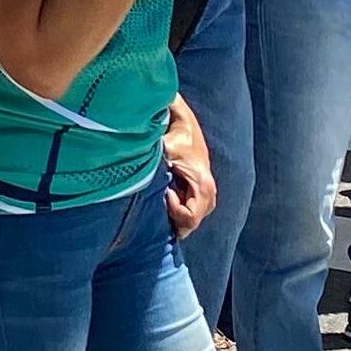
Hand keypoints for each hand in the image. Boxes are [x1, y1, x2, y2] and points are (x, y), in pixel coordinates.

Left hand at [162, 100, 215, 238]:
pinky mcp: (200, 194)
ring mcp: (206, 196)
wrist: (186, 125)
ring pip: (190, 221)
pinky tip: (166, 197)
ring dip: (175, 215)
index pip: (190, 219)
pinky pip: (190, 213)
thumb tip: (141, 176)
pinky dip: (176, 211)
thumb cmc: (176, 138)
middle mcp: (209, 195)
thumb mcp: (166, 150)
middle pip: (190, 225)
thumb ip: (156, 165)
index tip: (165, 193)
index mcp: (204, 187)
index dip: (174, 212)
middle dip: (173, 219)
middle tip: (161, 200)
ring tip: (163, 197)